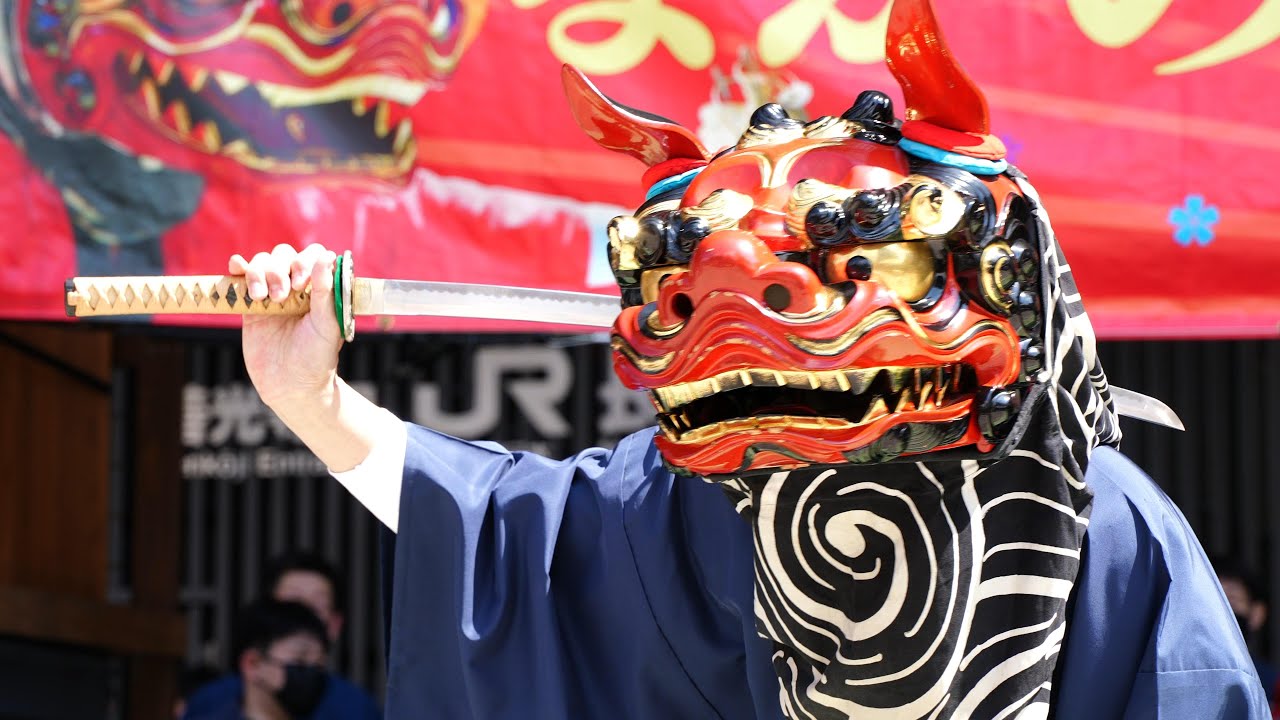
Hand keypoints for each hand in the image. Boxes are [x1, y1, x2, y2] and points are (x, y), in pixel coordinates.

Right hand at [230, 243, 342, 414]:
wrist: (290, 386)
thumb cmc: (316, 358)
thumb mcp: (327, 326)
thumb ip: (326, 293)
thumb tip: (326, 258)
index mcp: (320, 289)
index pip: (313, 256)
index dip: (305, 261)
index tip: (301, 284)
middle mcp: (297, 287)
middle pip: (284, 255)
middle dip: (280, 269)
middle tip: (281, 296)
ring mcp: (272, 293)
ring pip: (262, 262)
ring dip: (259, 272)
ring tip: (262, 298)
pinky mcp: (250, 305)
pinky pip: (241, 277)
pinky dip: (238, 266)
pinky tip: (236, 268)